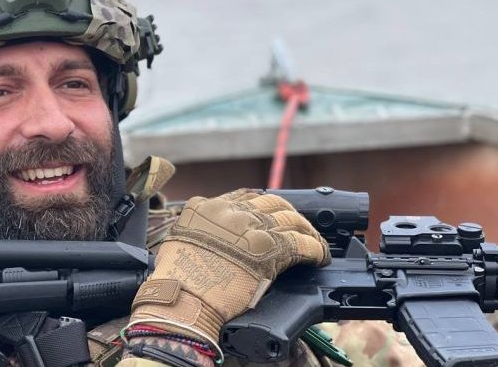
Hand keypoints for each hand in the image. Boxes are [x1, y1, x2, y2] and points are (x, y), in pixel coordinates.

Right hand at [128, 189, 330, 350]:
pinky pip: (302, 243)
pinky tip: (321, 256)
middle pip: (272, 203)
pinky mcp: (272, 248)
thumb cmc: (176, 282)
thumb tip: (208, 238)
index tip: (269, 213)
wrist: (183, 301)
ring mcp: (253, 227)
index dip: (261, 205)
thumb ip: (197, 230)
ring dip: (305, 229)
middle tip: (296, 226)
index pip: (244, 196)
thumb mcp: (178, 241)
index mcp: (208, 207)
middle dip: (287, 213)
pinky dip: (315, 248)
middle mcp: (232, 211)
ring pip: (291, 219)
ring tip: (314, 240)